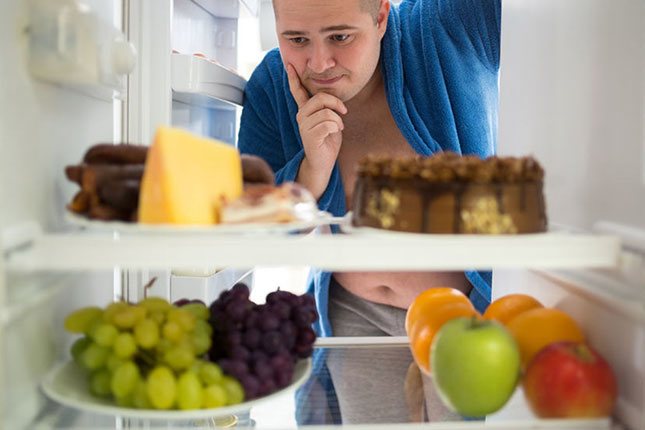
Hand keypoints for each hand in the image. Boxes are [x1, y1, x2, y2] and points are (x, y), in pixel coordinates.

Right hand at [287, 64, 346, 197]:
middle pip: (321, 98)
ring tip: (337, 129)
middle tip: (344, 112)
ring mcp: (304, 125)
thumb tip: (332, 100)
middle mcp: (301, 116)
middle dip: (337, 103)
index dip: (293, 78)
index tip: (289, 65)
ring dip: (338, 121)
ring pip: (327, 113)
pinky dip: (336, 128)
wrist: (323, 163)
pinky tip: (334, 134)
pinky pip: (329, 124)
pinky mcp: (309, 135)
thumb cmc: (328, 141)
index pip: (298, 91)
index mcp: (305, 111)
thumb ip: (327, 109)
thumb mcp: (329, 121)